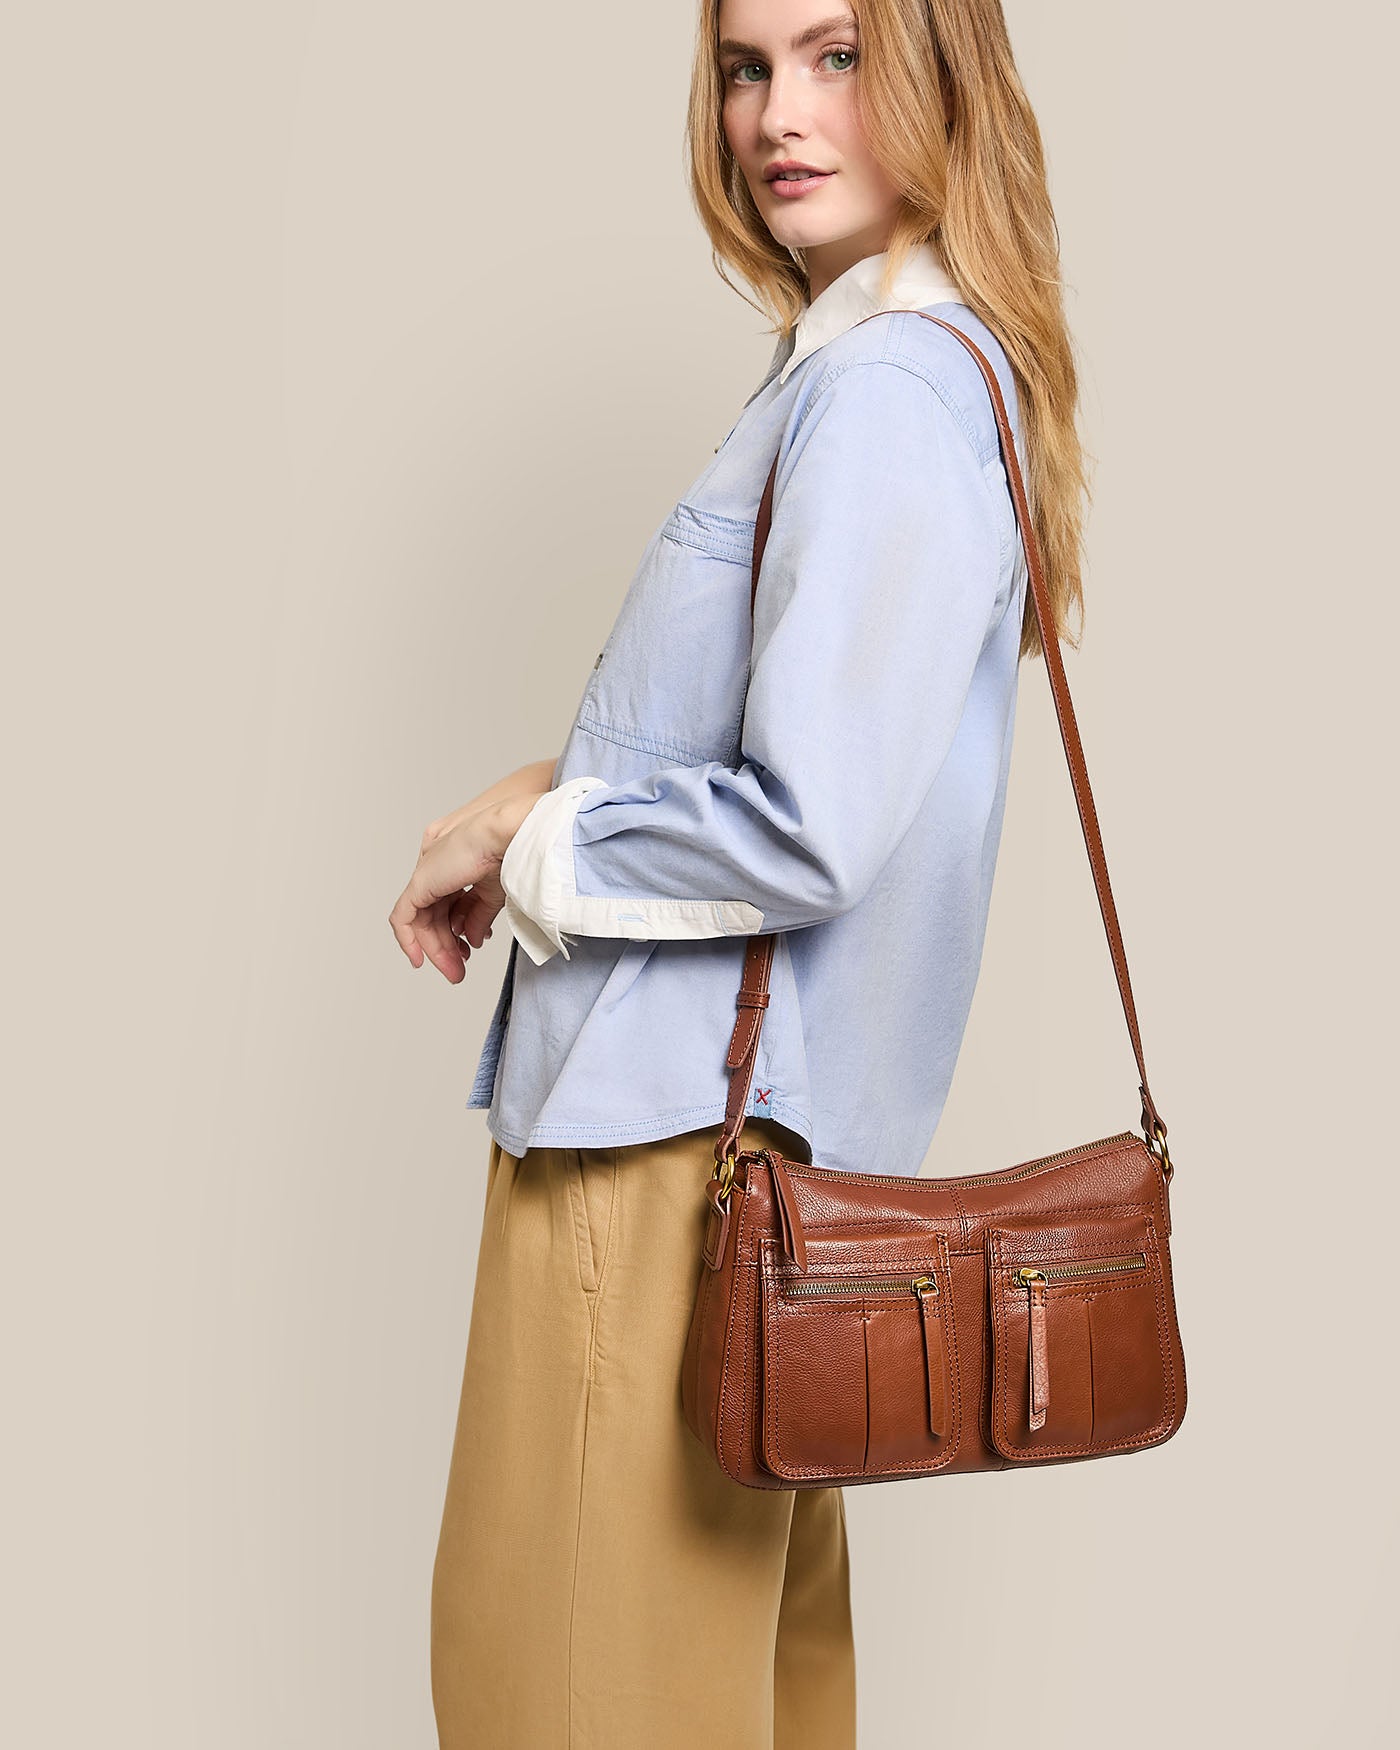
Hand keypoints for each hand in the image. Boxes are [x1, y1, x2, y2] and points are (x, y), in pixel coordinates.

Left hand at [389, 767, 552, 982]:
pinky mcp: (419, 884)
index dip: (458, 932)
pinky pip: (403, 918)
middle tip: (458, 970)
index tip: (468, 952)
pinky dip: (408, 940)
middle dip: (446, 946)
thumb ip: (478, 917)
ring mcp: (427, 876)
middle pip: (435, 915)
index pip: (449, 906)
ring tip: (453, 970)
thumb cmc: (508, 850)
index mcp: (456, 867)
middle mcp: (438, 870)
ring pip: (421, 920)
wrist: (507, 835)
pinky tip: (418, 959)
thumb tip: (471, 939)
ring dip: (436, 949)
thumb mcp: (493, 894)